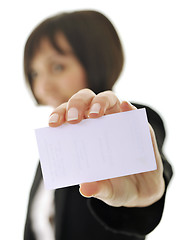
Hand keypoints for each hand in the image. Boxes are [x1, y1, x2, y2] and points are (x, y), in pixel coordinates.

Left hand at [49, 88, 164, 206]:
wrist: (144, 189)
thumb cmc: (118, 185)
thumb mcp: (108, 191)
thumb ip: (98, 188)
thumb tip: (86, 188)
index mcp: (83, 136)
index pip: (67, 118)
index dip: (59, 115)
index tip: (53, 124)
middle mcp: (99, 124)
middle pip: (84, 102)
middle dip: (76, 106)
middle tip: (75, 120)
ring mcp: (119, 121)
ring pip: (107, 99)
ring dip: (100, 102)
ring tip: (96, 114)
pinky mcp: (138, 124)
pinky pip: (132, 110)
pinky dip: (128, 107)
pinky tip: (125, 107)